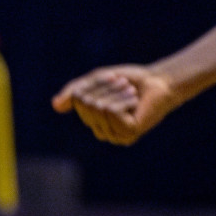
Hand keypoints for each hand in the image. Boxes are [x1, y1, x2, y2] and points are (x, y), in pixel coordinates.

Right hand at [51, 65, 179, 145]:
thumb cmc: (130, 82)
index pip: (78, 99)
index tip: (114, 79)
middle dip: (106, 89)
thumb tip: (55, 105)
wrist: (161, 82)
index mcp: (92, 120)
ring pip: (99, 108)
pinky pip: (112, 113)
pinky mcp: (127, 134)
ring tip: (132, 94)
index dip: (94, 85)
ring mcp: (114, 136)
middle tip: (125, 86)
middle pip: (87, 104)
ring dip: (117, 94)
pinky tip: (135, 103)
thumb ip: (74, 92)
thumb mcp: (97, 81)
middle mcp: (101, 131)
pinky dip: (123, 102)